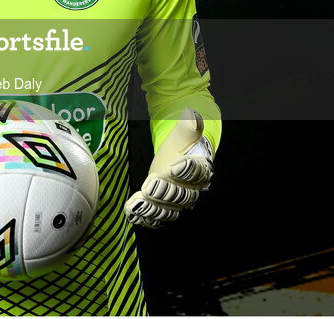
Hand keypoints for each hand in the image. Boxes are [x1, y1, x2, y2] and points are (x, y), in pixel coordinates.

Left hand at [124, 107, 213, 227]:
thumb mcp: (181, 136)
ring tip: (139, 202)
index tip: (174, 165)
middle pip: (182, 194)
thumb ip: (187, 128)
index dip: (187, 169)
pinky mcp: (166, 211)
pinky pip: (158, 218)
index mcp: (199, 169)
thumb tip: (192, 115)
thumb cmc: (178, 149)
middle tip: (151, 185)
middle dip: (166, 191)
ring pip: (170, 209)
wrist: (176, 164)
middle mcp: (192, 190)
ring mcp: (179, 204)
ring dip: (154, 207)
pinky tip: (134, 213)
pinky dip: (146, 218)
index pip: (197, 171)